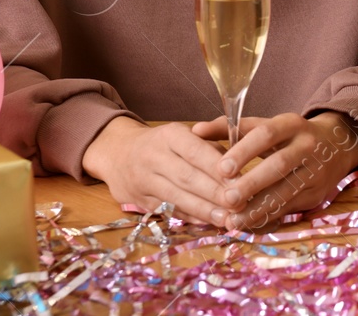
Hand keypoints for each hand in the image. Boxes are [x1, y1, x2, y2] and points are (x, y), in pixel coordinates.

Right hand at [81, 117, 233, 226]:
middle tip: (239, 202)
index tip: (240, 179)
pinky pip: (167, 210)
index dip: (216, 167)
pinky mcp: (138, 201)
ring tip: (227, 218)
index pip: (195, 151)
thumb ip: (209, 147)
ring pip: (176, 197)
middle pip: (186, 177)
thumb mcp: (183, 135)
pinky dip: (188, 217)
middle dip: (214, 192)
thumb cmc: (164, 144)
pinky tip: (207, 222)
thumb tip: (238, 167)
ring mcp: (142, 180)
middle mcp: (153, 156)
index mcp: (169, 135)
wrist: (117, 153)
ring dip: (203, 209)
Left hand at [191, 112, 357, 230]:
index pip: (267, 133)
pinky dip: (267, 216)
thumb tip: (196, 131)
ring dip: (258, 207)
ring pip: (286, 191)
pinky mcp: (317, 193)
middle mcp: (307, 145)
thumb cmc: (288, 137)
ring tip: (233, 219)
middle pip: (279, 165)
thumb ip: (230, 128)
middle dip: (251, 183)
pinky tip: (248, 223)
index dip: (244, 150)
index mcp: (291, 124)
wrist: (337, 146)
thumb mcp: (266, 126)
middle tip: (226, 199)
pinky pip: (290, 207)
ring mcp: (315, 170)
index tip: (221, 168)